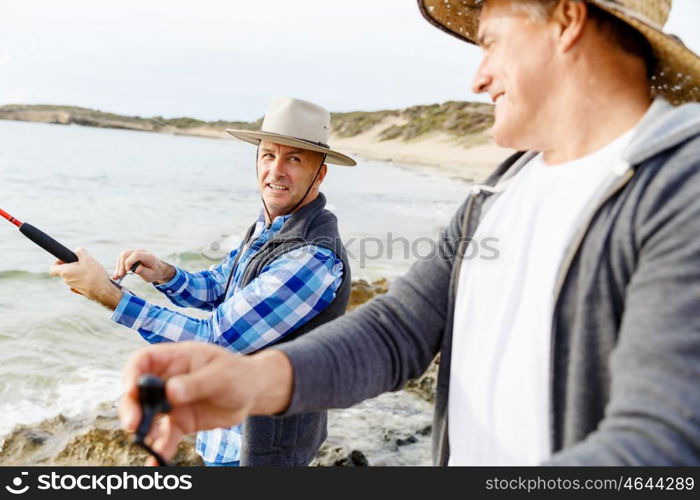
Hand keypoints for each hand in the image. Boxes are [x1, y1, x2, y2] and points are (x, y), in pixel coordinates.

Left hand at [49, 247, 122, 308]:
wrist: (103, 291)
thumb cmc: (94, 274)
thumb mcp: (88, 258)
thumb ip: (80, 251)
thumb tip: (77, 249)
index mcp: (65, 272)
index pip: (52, 268)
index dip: (57, 262)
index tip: (66, 259)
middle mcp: (67, 280)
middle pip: (65, 271)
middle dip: (73, 266)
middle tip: (84, 262)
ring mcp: (74, 287)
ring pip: (73, 276)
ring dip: (80, 272)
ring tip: (91, 270)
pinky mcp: (81, 291)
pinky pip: (80, 282)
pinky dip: (84, 279)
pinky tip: (93, 277)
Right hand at [113, 250, 174, 283]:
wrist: (157, 269)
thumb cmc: (155, 272)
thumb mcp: (152, 275)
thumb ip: (144, 271)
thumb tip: (136, 269)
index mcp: (148, 256)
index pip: (136, 254)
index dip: (130, 262)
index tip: (127, 271)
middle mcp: (140, 252)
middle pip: (126, 254)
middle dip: (121, 265)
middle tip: (120, 276)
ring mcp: (135, 253)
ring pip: (122, 256)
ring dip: (118, 266)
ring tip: (117, 277)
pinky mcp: (131, 256)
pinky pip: (122, 259)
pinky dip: (119, 267)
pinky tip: (117, 275)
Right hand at [119, 343, 292, 464]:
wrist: (252, 392)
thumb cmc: (237, 374)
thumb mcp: (221, 374)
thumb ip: (196, 383)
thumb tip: (170, 391)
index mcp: (175, 358)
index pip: (143, 361)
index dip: (132, 374)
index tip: (131, 390)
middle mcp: (167, 380)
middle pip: (138, 391)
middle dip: (131, 407)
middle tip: (132, 423)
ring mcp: (171, 402)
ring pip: (147, 415)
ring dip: (143, 429)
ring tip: (144, 441)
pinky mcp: (179, 422)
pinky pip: (165, 436)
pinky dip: (160, 448)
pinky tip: (156, 461)